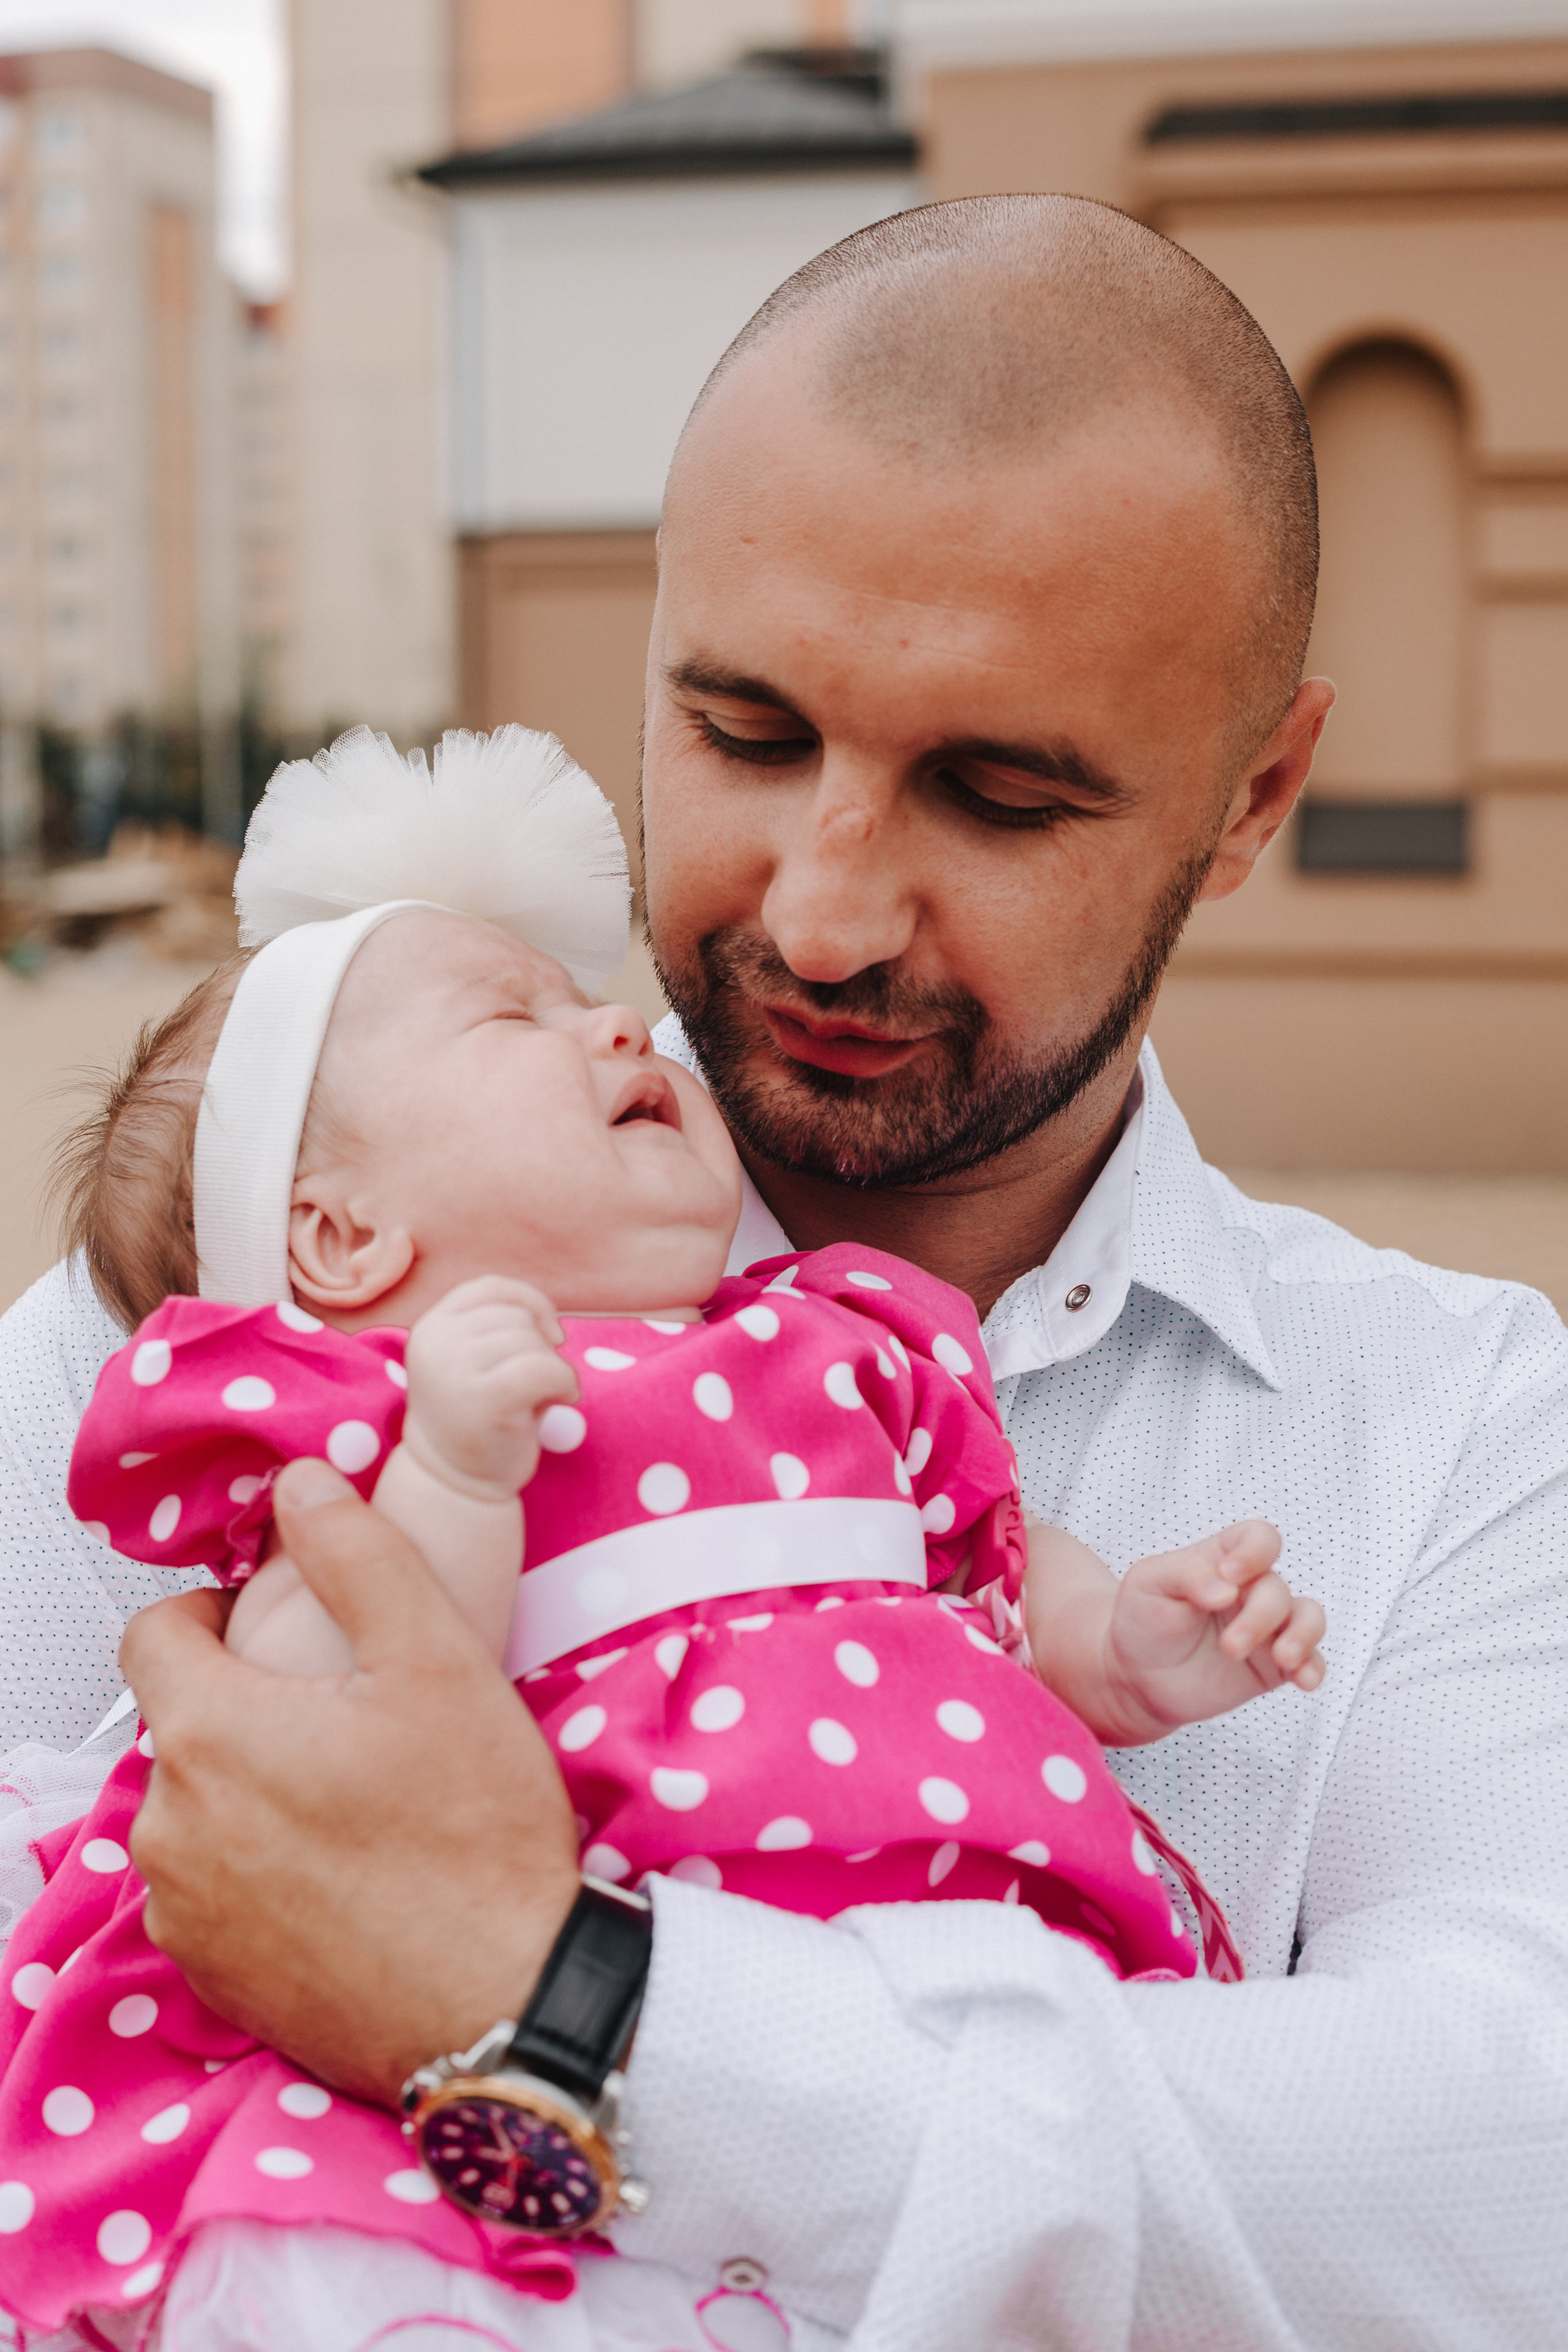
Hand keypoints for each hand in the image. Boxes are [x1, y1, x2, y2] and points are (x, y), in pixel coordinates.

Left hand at [122, 1457, 580, 2105]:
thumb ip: (358, 1553)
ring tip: (355, 1801)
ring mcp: (189, 1914)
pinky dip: (264, 1874)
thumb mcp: (436, 1658)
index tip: (263, 1622)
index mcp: (211, 1736)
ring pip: (199, 1814)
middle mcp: (172, 1830)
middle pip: (183, 1728)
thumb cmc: (474, 1837)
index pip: (149, 1636)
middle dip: (247, 1709)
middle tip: (344, 1717)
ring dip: (254, 1794)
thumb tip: (303, 1485)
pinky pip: (217, 1895)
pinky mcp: (217, 1980)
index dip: (205, 1613)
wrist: (507, 2002)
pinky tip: (348, 1875)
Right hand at [402, 1274, 578, 1500]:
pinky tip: (562, 1401)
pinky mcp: (484, 1399)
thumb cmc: (478, 1418)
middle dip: (541, 1348)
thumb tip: (550, 1321)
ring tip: (538, 1399)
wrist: (454, 1483)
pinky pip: (545, 1369)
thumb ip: (499, 1327)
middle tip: (533, 1388)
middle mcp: (435, 1342)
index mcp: (431, 1327)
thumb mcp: (476, 1360)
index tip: (549, 1336)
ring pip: (534, 1343)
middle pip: (517, 1317)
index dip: (531, 1303)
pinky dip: (566, 1383)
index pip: (493, 1288)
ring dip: (553, 1369)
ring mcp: (454, 1369)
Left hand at [1105, 1520, 1325, 1739]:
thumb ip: (1186, 1574)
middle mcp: (1252, 1589)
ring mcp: (1267, 1627)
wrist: (1136, 1676)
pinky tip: (1304, 1680)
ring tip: (1283, 1659)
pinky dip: (1314, 1668)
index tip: (1231, 1575)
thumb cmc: (1143, 1618)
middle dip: (1259, 1618)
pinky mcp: (1274, 1665)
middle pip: (1277, 1589)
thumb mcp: (1149, 1583)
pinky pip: (1312, 1661)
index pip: (1260, 1538)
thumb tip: (1227, 1589)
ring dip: (1301, 1636)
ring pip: (1308, 1617)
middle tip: (1228, 1647)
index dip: (1255, 1552)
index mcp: (1223, 1560)